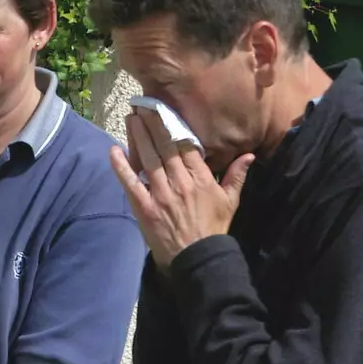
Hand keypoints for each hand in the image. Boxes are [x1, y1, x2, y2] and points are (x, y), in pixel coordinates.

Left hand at [109, 111, 253, 269]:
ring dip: (139, 137)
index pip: (187, 146)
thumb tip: (248, 154)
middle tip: (144, 105)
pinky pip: (130, 182)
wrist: (197, 257)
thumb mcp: (230, 201)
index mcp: (202, 178)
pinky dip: (121, 166)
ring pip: (149, 159)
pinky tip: (113, 150)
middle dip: (154, 124)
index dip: (175, 126)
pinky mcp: (144, 206)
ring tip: (132, 118)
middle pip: (166, 147)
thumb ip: (236, 176)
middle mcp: (180, 182)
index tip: (165, 110)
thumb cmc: (213, 228)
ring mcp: (161, 194)